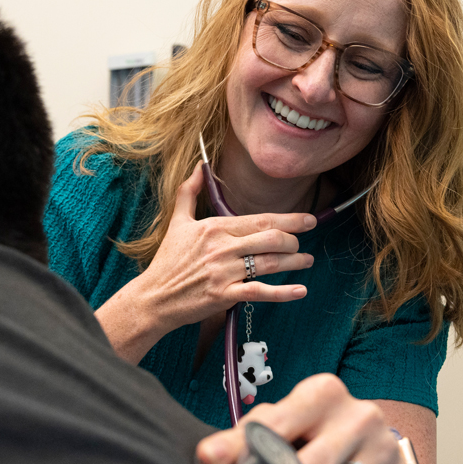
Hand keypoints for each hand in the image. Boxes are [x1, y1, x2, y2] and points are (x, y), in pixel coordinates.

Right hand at [97, 164, 315, 361]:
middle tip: (302, 245)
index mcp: (215, 227)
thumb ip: (189, 192)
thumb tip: (199, 166)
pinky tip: (300, 290)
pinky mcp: (224, 296)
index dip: (289, 220)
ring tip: (307, 261)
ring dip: (295, 263)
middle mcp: (222, 248)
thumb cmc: (168, 261)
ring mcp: (224, 272)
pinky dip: (283, 292)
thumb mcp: (177, 222)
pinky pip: (260, 292)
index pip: (261, 221)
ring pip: (270, 263)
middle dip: (294, 241)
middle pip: (271, 239)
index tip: (308, 220)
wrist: (154, 297)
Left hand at [195, 374, 415, 463]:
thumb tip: (210, 457)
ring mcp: (385, 448)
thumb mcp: (281, 431)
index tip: (214, 463)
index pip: (281, 420)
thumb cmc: (311, 441)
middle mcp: (359, 415)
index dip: (248, 444)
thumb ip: (247, 441)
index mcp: (323, 393)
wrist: (370, 461)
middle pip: (316, 460)